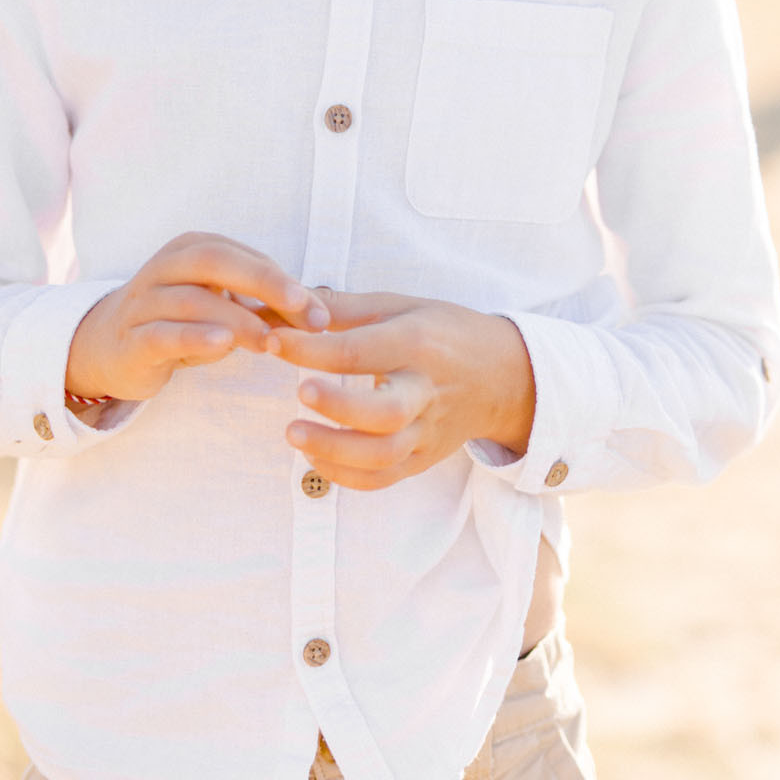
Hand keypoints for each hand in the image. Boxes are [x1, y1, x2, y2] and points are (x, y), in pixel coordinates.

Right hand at [66, 233, 328, 403]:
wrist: (107, 349)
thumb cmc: (179, 322)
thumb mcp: (222, 307)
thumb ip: (264, 306)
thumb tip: (321, 312)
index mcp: (192, 248)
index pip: (245, 256)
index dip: (285, 281)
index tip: (321, 313)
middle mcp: (165, 267)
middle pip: (216, 261)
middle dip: (266, 283)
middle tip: (305, 312)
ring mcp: (143, 302)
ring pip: (191, 300)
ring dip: (237, 319)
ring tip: (271, 342)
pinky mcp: (131, 340)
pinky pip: (161, 334)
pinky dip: (194, 337)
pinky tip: (223, 345)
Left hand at [270, 292, 536, 490]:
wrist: (506, 377)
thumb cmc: (445, 333)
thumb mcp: (403, 306)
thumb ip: (346, 307)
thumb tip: (290, 300)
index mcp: (418, 344)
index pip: (360, 350)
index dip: (311, 348)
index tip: (273, 341)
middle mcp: (425, 391)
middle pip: (386, 412)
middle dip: (339, 406)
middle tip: (299, 393)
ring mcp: (427, 431)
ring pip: (384, 454)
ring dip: (335, 450)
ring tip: (293, 434)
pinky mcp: (424, 459)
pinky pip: (384, 478)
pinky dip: (346, 476)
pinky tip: (315, 459)